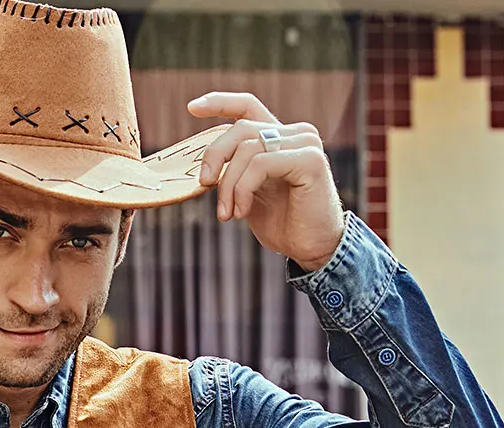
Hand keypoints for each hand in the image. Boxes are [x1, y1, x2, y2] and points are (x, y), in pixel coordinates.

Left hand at [186, 91, 345, 270]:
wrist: (312, 249)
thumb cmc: (283, 225)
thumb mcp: (248, 194)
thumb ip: (233, 173)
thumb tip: (203, 169)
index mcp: (279, 138)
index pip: (248, 107)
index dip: (220, 103)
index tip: (192, 108)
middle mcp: (295, 134)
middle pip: (240, 129)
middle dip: (214, 157)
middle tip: (203, 185)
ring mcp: (305, 143)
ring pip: (247, 148)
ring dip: (228, 184)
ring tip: (227, 213)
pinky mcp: (309, 160)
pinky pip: (260, 164)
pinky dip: (243, 189)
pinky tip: (242, 212)